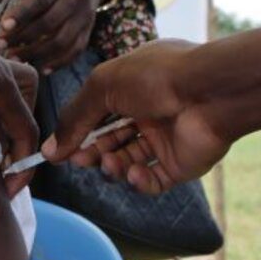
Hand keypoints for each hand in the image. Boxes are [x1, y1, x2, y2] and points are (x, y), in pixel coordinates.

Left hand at [0, 0, 107, 72]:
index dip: (22, 14)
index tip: (3, 27)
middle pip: (51, 23)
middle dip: (24, 37)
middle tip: (3, 45)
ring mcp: (85, 15)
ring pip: (63, 41)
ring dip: (38, 53)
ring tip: (15, 57)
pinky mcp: (89, 28)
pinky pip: (76, 50)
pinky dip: (60, 62)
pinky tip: (41, 69)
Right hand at [41, 31, 260, 193]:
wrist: (210, 93)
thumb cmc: (157, 78)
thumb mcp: (103, 87)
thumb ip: (75, 118)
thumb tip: (50, 149)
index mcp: (133, 87)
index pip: (99, 112)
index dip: (79, 131)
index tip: (59, 150)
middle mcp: (149, 112)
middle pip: (111, 140)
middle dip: (93, 151)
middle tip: (79, 159)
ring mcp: (166, 139)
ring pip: (128, 160)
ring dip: (113, 165)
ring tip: (110, 164)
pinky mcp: (180, 164)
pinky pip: (152, 180)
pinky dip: (138, 181)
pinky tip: (133, 173)